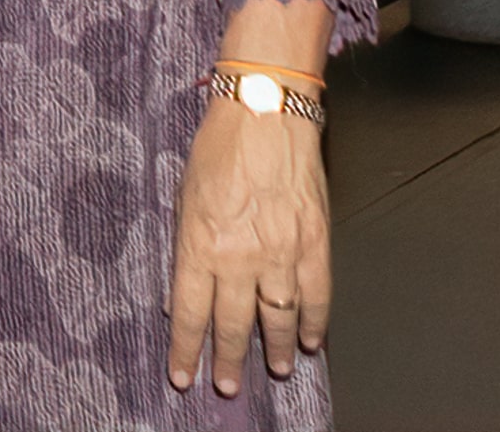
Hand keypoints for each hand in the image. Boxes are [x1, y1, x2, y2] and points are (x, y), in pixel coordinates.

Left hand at [168, 97, 329, 399]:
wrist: (265, 113)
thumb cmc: (218, 147)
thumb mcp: (183, 197)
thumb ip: (186, 247)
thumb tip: (182, 292)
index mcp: (200, 245)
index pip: (189, 313)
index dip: (186, 350)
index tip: (183, 377)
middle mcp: (239, 257)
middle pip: (233, 325)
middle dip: (229, 361)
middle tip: (228, 386)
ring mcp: (280, 253)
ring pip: (279, 319)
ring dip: (277, 350)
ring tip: (277, 369)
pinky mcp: (314, 243)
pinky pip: (317, 295)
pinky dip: (316, 322)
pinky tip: (313, 341)